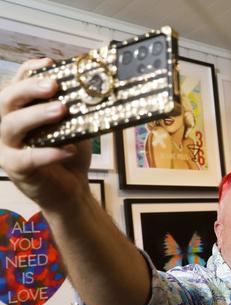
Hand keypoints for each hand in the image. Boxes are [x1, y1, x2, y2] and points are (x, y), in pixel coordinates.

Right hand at [0, 58, 90, 210]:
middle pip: (6, 100)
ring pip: (11, 125)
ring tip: (61, 110)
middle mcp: (8, 126)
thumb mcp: (75, 126)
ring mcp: (8, 148)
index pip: (16, 84)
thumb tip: (95, 88)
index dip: (29, 71)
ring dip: (36, 115)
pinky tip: (69, 149)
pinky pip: (28, 158)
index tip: (50, 63)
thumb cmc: (70, 152)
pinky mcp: (16, 169)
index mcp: (20, 111)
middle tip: (54, 86)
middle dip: (29, 89)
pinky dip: (49, 152)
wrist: (71, 188)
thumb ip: (77, 109)